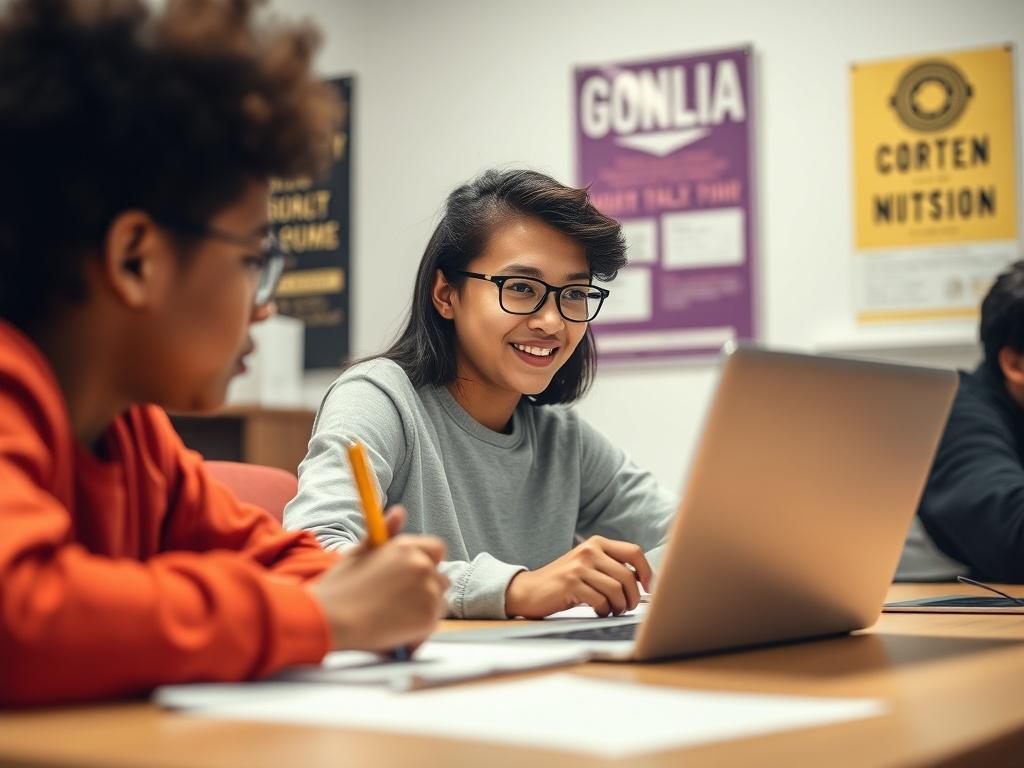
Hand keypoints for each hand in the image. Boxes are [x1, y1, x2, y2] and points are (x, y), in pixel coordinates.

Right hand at [308, 506, 448, 651]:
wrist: (330, 619)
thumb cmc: (340, 586)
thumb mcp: (360, 552)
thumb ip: (386, 533)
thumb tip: (399, 511)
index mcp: (405, 547)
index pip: (437, 550)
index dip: (427, 561)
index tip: (412, 574)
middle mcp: (422, 566)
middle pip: (440, 578)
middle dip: (426, 588)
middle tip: (398, 600)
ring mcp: (428, 592)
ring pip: (439, 601)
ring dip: (424, 608)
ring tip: (395, 615)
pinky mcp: (428, 618)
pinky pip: (433, 622)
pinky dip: (420, 627)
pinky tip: (396, 628)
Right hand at [504, 536, 652, 618]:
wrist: (530, 590)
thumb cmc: (565, 581)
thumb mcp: (588, 565)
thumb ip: (611, 567)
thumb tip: (643, 582)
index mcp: (597, 543)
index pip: (634, 552)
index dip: (647, 571)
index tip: (649, 588)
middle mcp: (589, 550)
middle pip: (627, 576)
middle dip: (633, 597)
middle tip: (627, 607)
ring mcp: (579, 566)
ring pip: (616, 589)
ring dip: (619, 606)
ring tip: (612, 610)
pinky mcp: (571, 584)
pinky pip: (600, 600)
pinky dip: (604, 610)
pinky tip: (598, 611)